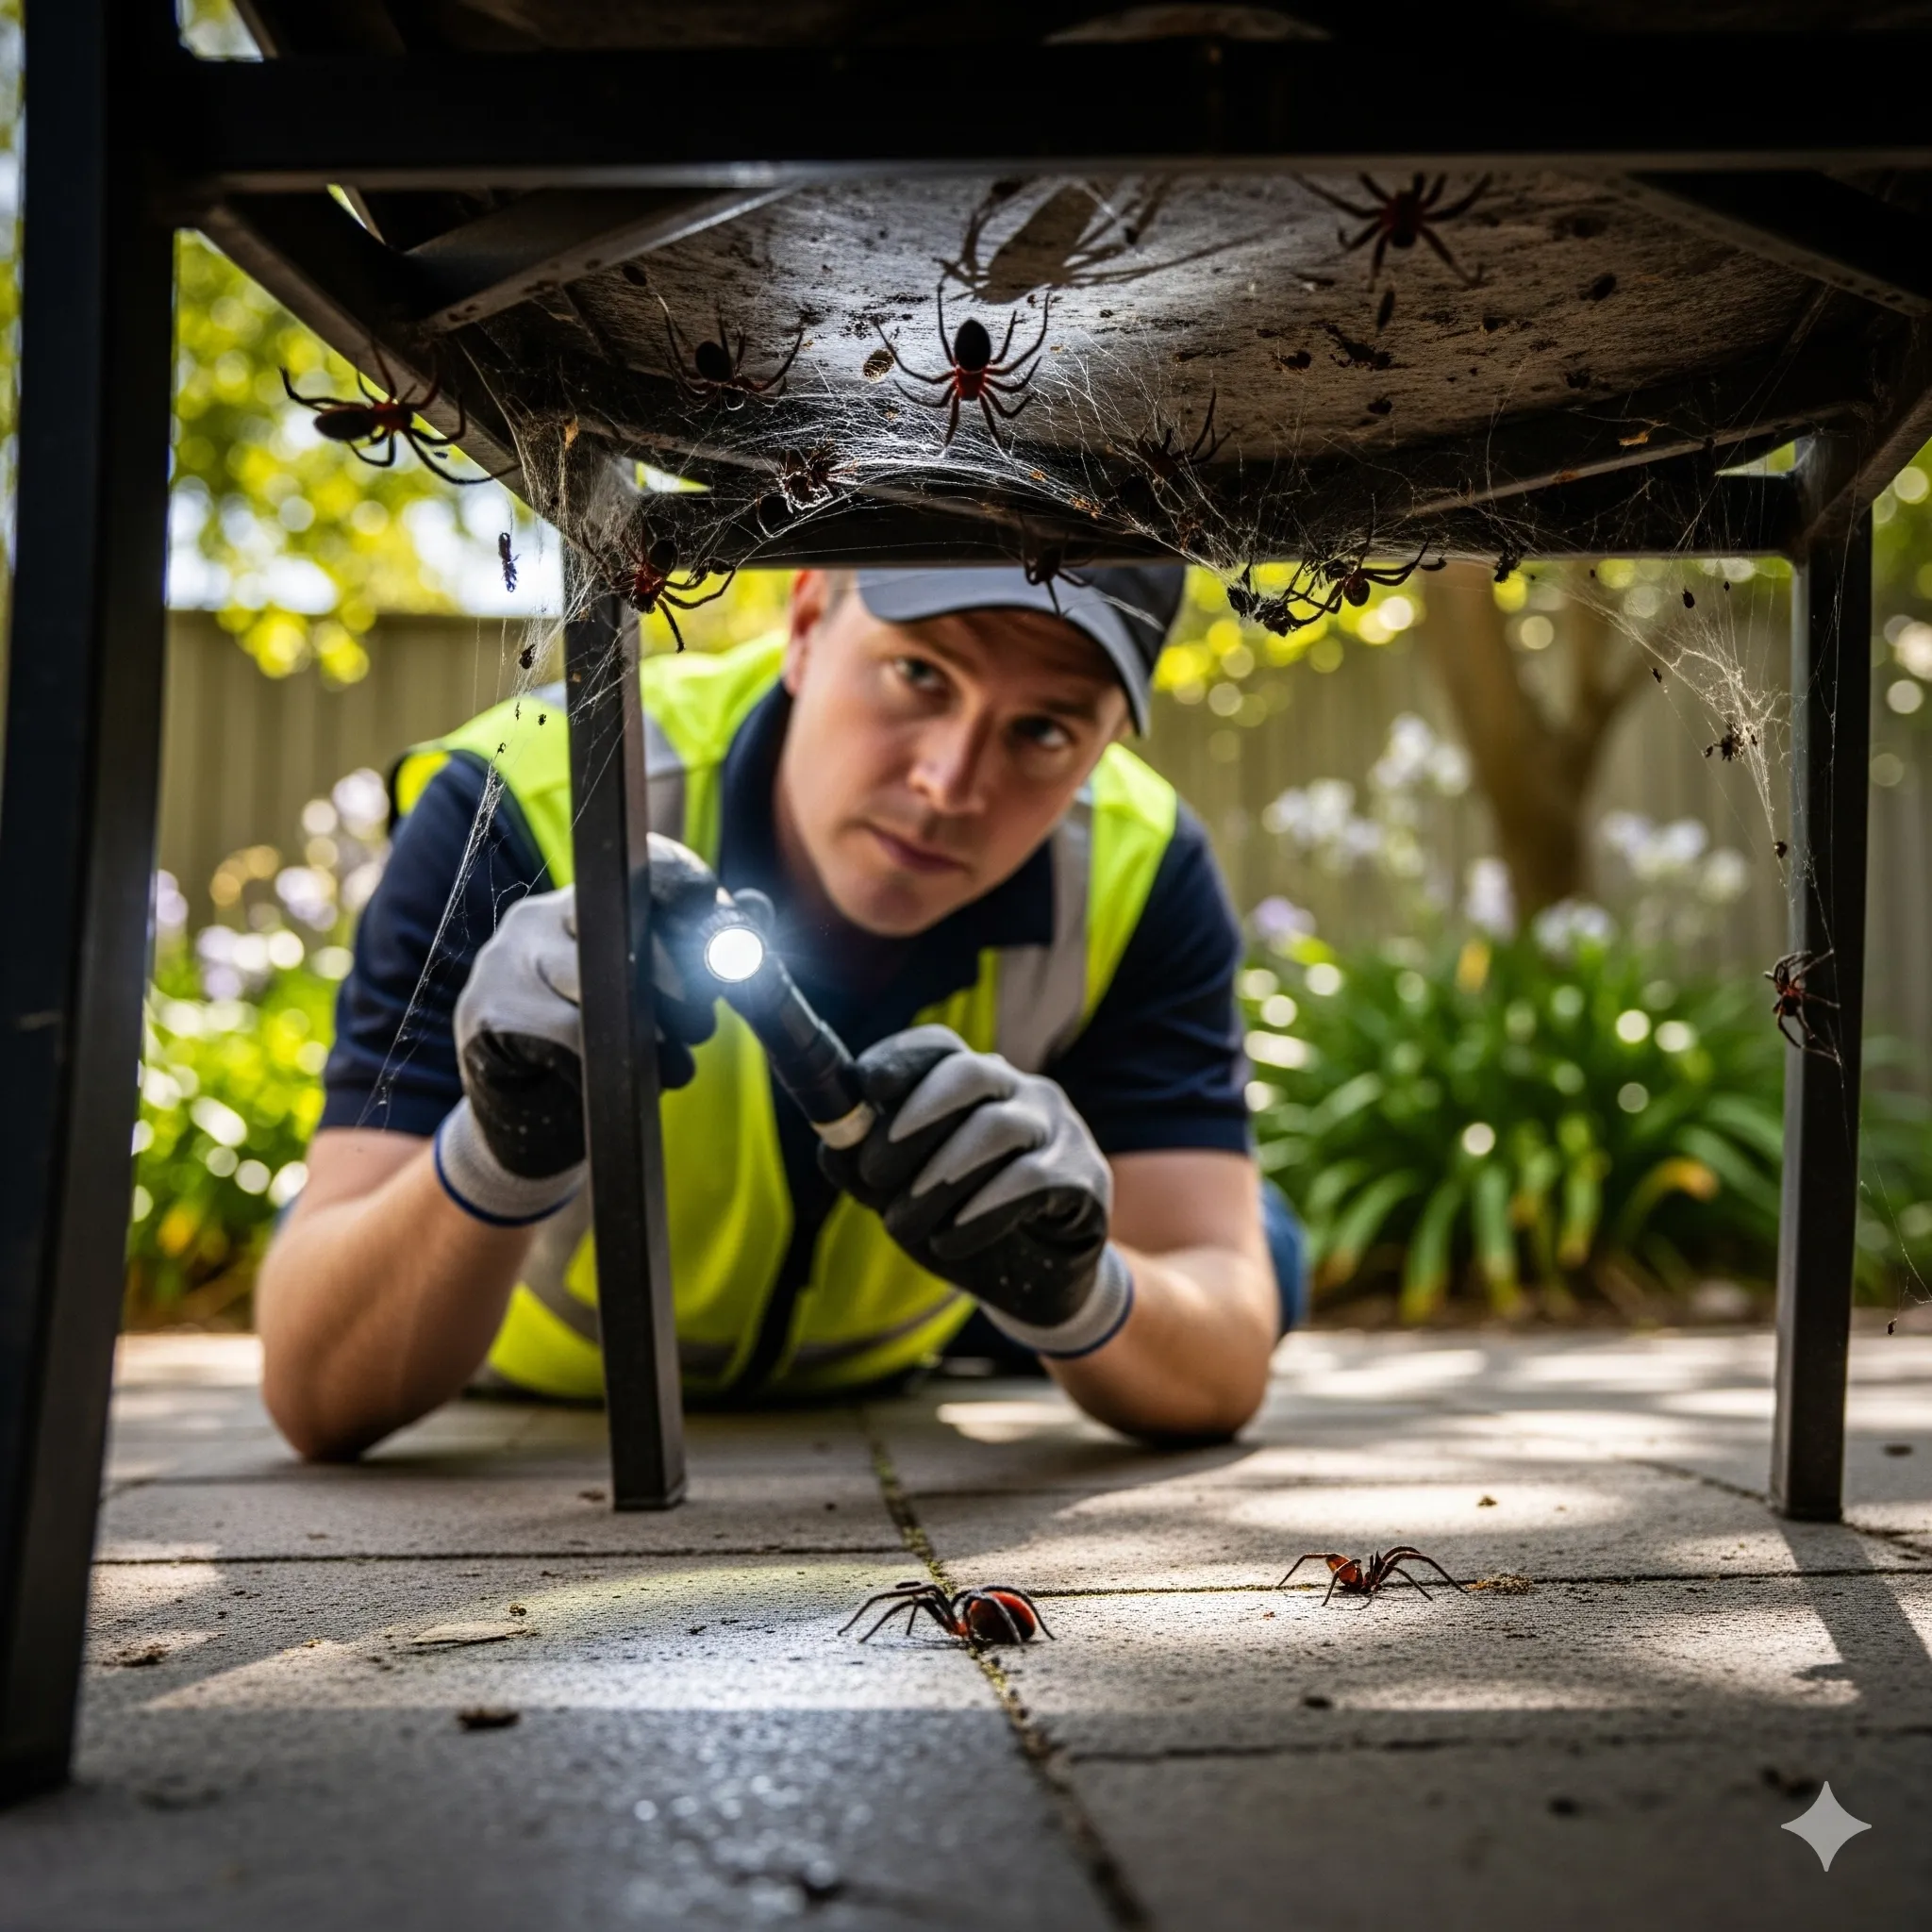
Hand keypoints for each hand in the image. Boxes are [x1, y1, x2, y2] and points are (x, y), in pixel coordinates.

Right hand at [434, 838, 727, 1223]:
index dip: (685, 886)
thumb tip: (757, 915)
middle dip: (678, 978)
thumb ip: (704, 958)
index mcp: (585, 904)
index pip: (639, 868)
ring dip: (647, 1030)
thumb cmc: (603, 1055)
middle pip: (623, 927)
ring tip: (671, 1062)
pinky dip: (601, 1061)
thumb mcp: (662, 1006)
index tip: (720, 918)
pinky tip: (616, 1079)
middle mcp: (538, 919)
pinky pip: (562, 1032)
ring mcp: (505, 961)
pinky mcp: (486, 1012)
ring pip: (594, 982)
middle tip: (701, 1023)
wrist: (528, 1128)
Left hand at [818, 1026, 1133, 1358]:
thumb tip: (833, 1143)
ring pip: (997, 1128)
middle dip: (913, 1121)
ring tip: (903, 1224)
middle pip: (970, 1073)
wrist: (1038, 1284)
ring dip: (939, 1179)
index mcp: (974, 1086)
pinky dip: (982, 1212)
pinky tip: (951, 1240)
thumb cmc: (964, 1223)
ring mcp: (1060, 1130)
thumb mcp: (904, 1197)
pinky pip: (1031, 1181)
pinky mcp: (1085, 1177)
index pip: (937, 1048)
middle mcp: (1021, 1093)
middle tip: (874, 1172)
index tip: (864, 1087)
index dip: (898, 1059)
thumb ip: (865, 1167)